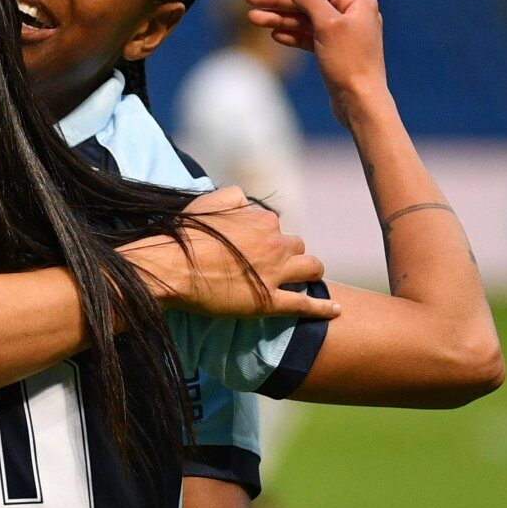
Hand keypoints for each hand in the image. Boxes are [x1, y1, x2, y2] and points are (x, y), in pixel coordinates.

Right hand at [125, 187, 335, 319]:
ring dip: (312, 271)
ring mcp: (274, 274)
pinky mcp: (269, 303)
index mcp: (263, 221)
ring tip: (307, 278)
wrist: (171, 267)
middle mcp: (275, 244)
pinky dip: (323, 308)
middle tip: (276, 264)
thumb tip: (246, 202)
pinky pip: (305, 304)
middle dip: (291, 253)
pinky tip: (335, 310)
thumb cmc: (185, 234)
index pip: (277, 227)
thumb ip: (233, 197)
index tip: (256, 247)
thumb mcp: (209, 201)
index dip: (267, 237)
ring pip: (312, 268)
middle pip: (298, 246)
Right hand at [244, 0, 388, 125]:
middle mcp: (350, 13)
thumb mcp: (328, 25)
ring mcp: (341, 33)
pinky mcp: (333, 51)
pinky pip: (308, 36)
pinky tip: (274, 34)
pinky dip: (291, 33)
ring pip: (304, 18)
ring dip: (278, 16)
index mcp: (356, 1)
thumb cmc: (349, 63)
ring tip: (252, 17)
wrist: (360, 103)